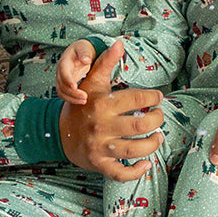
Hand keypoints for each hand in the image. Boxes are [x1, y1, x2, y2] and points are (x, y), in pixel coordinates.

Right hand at [56, 39, 96, 102]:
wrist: (80, 52)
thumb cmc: (82, 49)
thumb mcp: (84, 48)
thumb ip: (85, 53)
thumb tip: (86, 60)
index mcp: (64, 62)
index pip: (63, 72)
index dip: (67, 80)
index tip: (75, 87)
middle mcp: (61, 71)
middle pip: (62, 84)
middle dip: (72, 93)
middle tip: (85, 97)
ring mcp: (62, 78)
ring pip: (61, 91)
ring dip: (71, 98)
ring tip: (84, 101)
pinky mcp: (65, 84)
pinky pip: (65, 94)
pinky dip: (71, 99)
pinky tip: (81, 101)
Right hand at [58, 40, 163, 179]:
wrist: (58, 132)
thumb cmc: (81, 105)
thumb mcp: (91, 82)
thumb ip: (105, 62)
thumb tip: (119, 43)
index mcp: (102, 104)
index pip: (136, 99)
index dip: (153, 98)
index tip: (158, 98)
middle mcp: (102, 126)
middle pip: (140, 125)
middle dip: (157, 120)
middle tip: (159, 116)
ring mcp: (100, 147)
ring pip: (135, 150)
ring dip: (153, 144)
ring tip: (158, 137)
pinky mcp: (99, 164)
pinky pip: (120, 173)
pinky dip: (136, 172)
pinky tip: (146, 164)